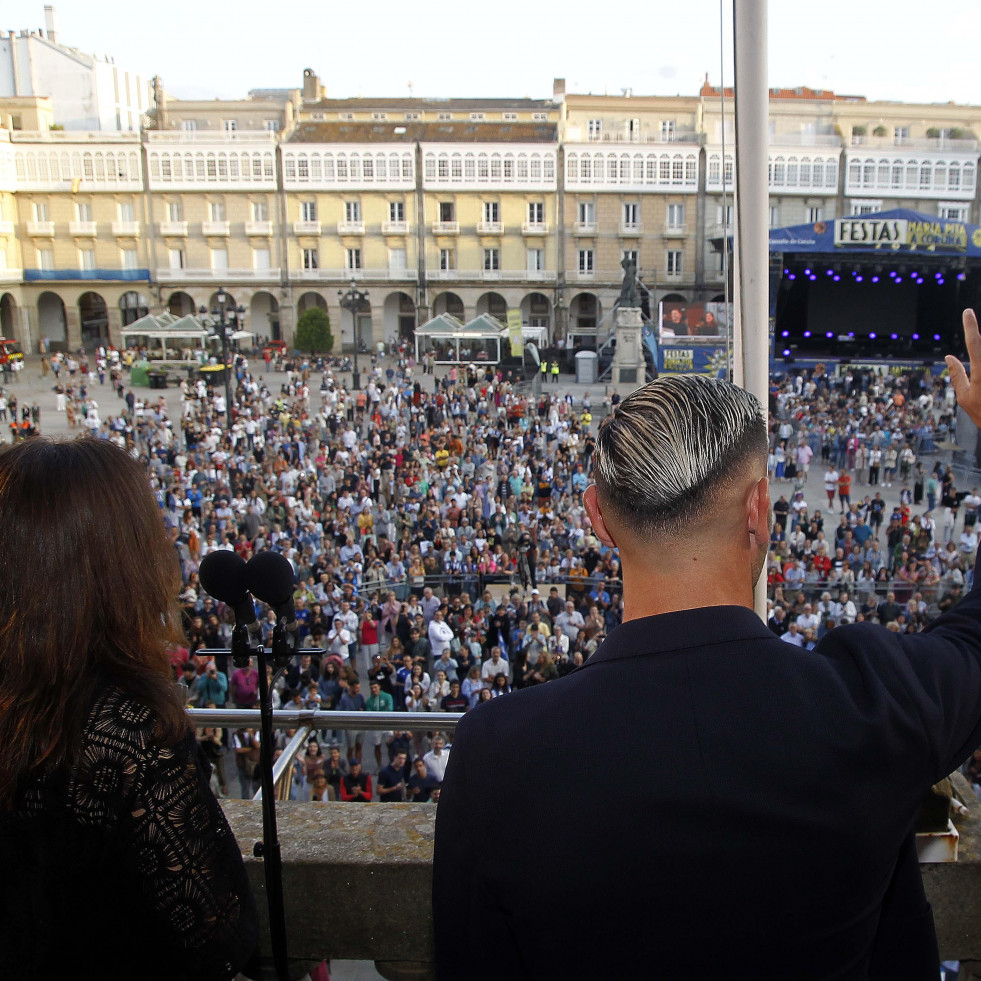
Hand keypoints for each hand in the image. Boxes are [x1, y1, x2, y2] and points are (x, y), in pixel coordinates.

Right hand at [946, 309, 980, 426]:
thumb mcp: (965, 398)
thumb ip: (957, 375)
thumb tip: (950, 357)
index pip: (974, 342)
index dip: (970, 326)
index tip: (967, 312)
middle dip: (977, 343)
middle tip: (976, 376)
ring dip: (978, 373)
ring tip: (978, 386)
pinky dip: (979, 374)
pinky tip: (978, 382)